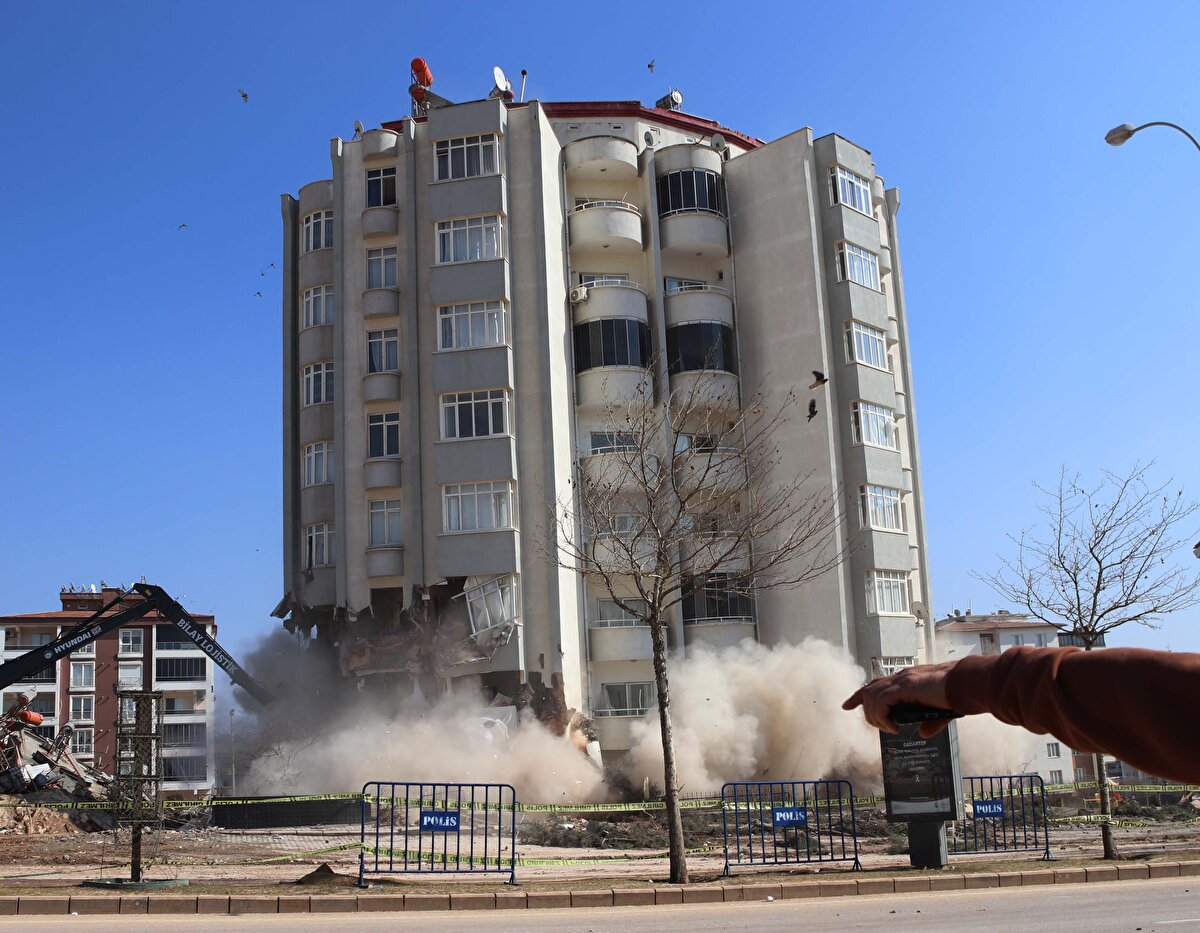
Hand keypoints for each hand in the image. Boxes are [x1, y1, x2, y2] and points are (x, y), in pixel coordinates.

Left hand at [842, 661, 958, 737]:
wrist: (970, 683)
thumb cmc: (959, 694)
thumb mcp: (942, 712)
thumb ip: (931, 722)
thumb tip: (923, 734)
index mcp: (907, 679)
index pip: (875, 684)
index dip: (858, 695)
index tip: (846, 706)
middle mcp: (902, 676)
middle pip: (868, 690)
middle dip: (866, 711)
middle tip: (881, 727)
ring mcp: (903, 679)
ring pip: (872, 696)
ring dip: (876, 716)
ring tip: (890, 728)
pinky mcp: (907, 685)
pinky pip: (882, 700)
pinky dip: (883, 716)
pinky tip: (894, 727)